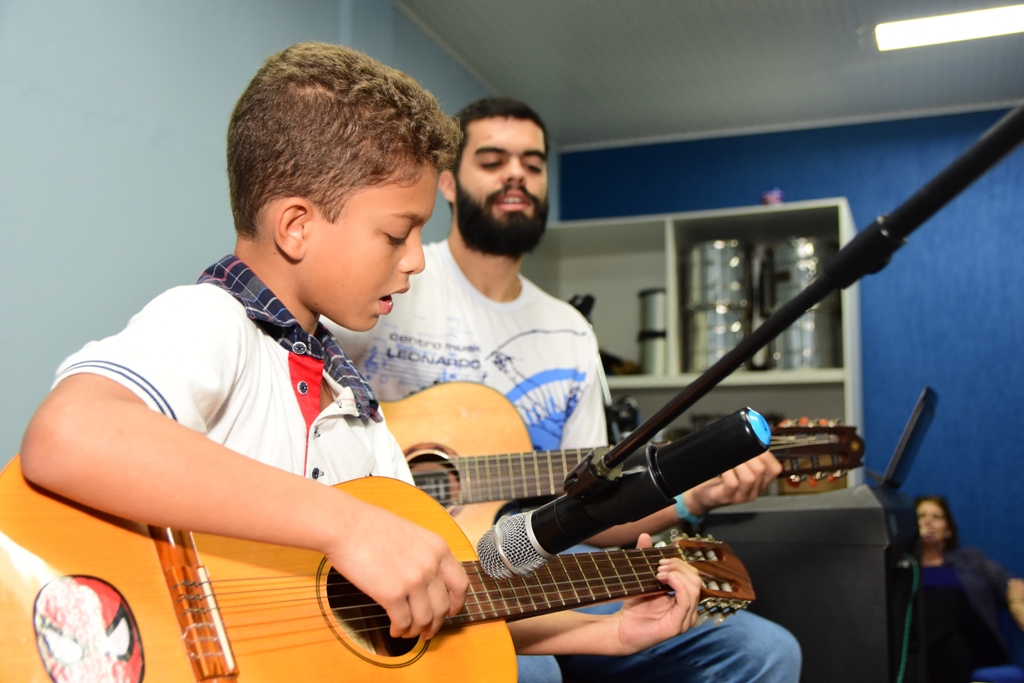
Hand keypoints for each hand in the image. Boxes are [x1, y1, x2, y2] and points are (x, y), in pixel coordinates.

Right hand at [326, 497, 467, 639]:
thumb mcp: (411, 534)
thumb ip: (424, 556)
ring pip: (424, 619)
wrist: (345, 525)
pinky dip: (400, 630)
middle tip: (426, 630)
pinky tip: (394, 629)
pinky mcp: (392, 593)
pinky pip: (402, 621)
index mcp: (438, 548)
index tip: (450, 612)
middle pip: (442, 607)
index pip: (460, 584)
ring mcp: (413, 580)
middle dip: (435, 624)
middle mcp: (430, 565)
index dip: (456, 604)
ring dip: (416, 630)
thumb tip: (427, 584)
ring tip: (406, 631)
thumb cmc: (370, 526)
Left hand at [611, 533, 701, 653]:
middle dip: (679, 567)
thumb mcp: (642, 578)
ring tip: (660, 573)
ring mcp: (685, 619)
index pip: (693, 576)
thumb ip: (646, 557)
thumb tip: (645, 535)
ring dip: (677, 574)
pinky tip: (666, 579)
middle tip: (660, 566)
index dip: (680, 564)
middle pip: (696, 580)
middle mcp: (688, 610)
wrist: (621, 629)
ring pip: (694, 588)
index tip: (661, 560)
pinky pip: (686, 600)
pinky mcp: (677, 626)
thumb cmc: (634, 606)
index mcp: (684, 599)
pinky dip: (678, 585)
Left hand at [684, 451, 780, 516]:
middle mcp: (754, 490)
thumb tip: (749, 429)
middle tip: (740, 449)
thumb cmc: (719, 476)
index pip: (775, 469)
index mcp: (760, 481)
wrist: (702, 494)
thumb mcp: (736, 466)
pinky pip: (733, 483)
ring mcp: (741, 496)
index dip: (767, 454)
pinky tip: (723, 467)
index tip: (755, 443)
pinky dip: (728, 471)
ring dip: (740, 463)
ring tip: (731, 457)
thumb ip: (745, 453)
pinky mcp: (727, 497)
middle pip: (761, 470)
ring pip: (749, 478)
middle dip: (751, 456)